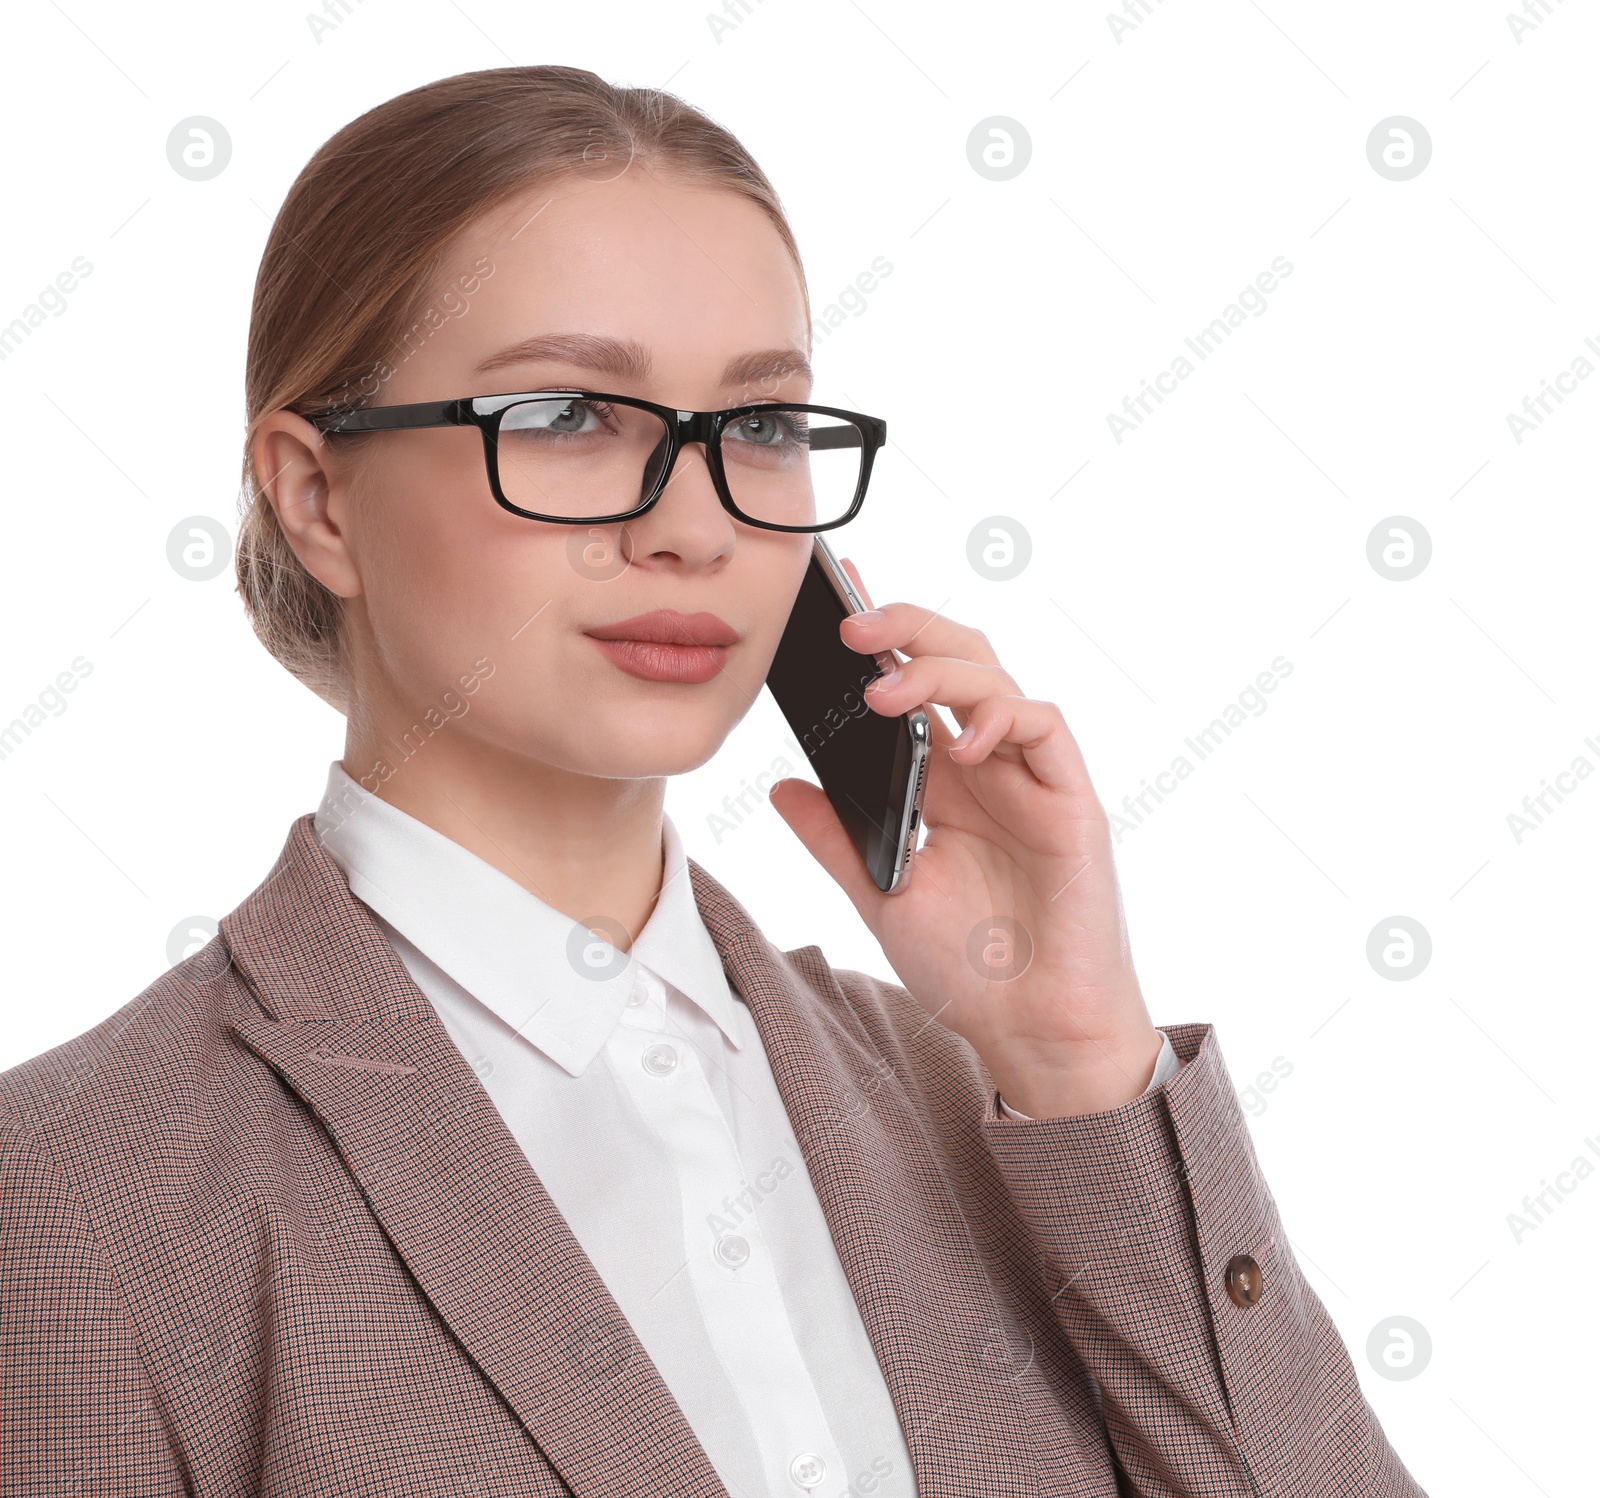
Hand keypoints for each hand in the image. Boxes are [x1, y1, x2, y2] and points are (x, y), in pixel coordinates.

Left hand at [767, 560, 1164, 1119]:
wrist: (1032, 1033)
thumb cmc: (969, 971)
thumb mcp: (880, 897)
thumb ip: (836, 838)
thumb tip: (781, 785)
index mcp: (944, 782)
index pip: (913, 687)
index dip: (883, 639)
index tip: (832, 602)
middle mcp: (989, 769)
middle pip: (958, 661)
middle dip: (908, 628)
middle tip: (849, 624)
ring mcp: (1032, 780)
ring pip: (997, 680)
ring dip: (939, 669)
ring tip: (882, 690)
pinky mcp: (1072, 801)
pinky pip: (1045, 728)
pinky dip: (1004, 718)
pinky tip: (964, 741)